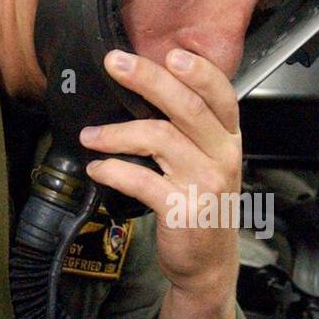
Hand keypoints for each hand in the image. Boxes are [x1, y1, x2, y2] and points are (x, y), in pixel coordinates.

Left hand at [79, 48, 240, 299]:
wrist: (208, 265)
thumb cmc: (202, 205)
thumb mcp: (208, 163)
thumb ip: (190, 130)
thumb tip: (148, 88)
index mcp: (229, 139)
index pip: (221, 96)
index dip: (199, 72)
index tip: (171, 53)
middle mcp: (222, 157)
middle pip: (186, 108)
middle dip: (148, 80)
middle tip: (115, 64)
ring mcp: (204, 184)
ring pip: (159, 139)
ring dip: (116, 133)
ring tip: (89, 135)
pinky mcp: (182, 211)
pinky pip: (141, 180)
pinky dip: (112, 171)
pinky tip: (97, 168)